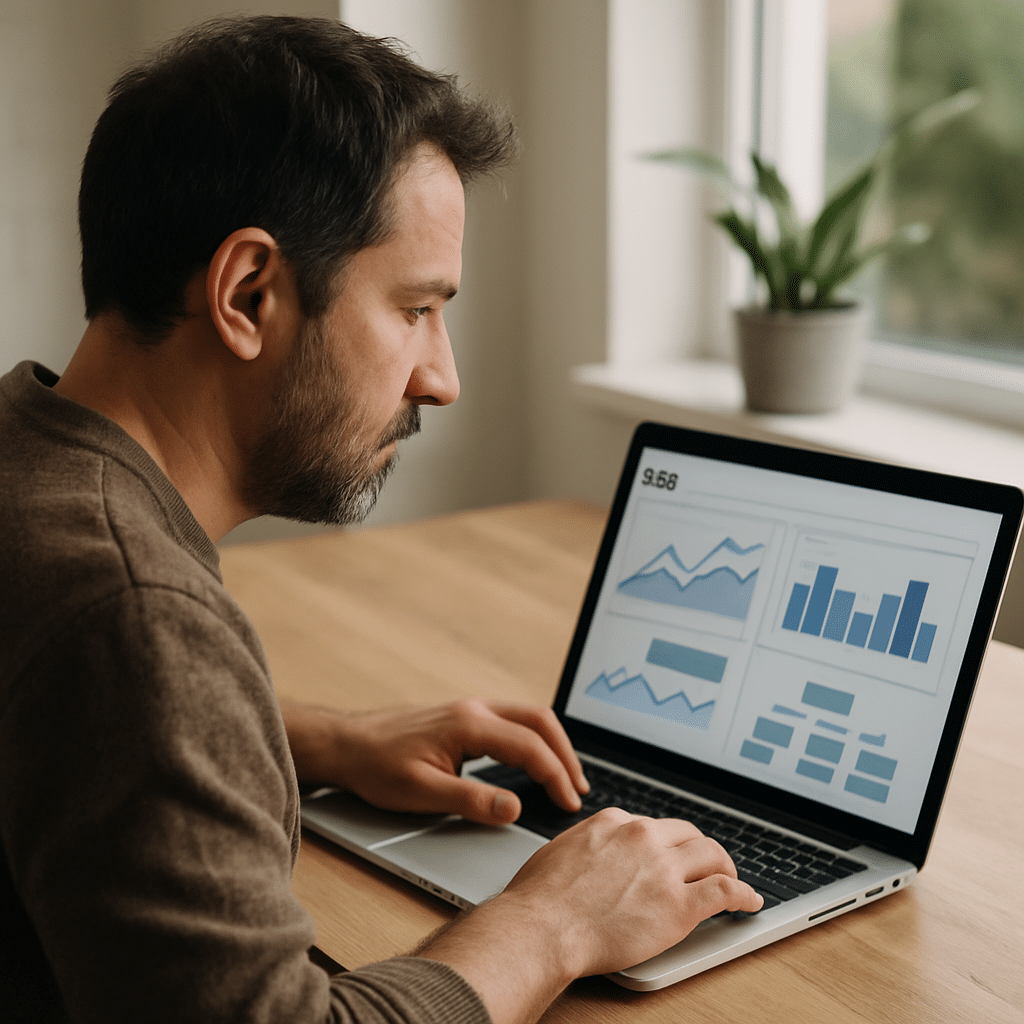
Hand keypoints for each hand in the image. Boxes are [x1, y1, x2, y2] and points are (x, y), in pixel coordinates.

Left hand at [280, 697, 588, 824]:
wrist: (349, 745)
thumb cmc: (378, 768)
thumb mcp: (422, 792)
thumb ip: (471, 800)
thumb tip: (514, 807)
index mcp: (469, 724)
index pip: (529, 746)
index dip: (555, 775)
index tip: (569, 803)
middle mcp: (475, 709)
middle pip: (539, 721)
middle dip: (565, 754)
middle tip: (578, 789)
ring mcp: (471, 709)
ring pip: (529, 717)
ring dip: (553, 744)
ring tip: (566, 777)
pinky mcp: (465, 717)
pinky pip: (514, 720)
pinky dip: (535, 740)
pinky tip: (535, 761)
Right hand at [498, 808, 761, 975]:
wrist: (542, 928)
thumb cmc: (539, 898)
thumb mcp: (560, 849)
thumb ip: (585, 844)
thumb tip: (589, 852)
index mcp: (614, 822)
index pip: (653, 826)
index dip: (665, 843)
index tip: (670, 855)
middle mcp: (642, 837)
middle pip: (688, 834)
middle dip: (700, 849)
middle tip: (706, 865)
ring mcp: (663, 869)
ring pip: (712, 855)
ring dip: (725, 866)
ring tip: (731, 879)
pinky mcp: (678, 905)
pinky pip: (724, 892)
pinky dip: (743, 894)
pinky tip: (749, 901)